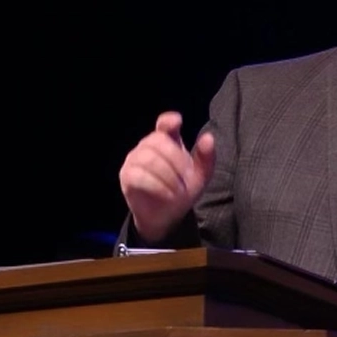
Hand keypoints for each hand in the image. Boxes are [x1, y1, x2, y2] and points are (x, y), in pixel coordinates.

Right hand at [118, 112, 215, 241]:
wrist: (168, 216)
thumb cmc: (182, 189)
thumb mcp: (200, 175)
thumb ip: (205, 157)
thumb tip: (208, 138)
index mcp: (167, 141)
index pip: (164, 124)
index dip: (169, 120)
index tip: (177, 121)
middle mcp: (148, 146)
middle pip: (157, 141)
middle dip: (176, 160)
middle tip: (187, 178)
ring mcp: (135, 160)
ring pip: (148, 159)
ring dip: (168, 176)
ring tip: (178, 190)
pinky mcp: (127, 176)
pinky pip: (138, 176)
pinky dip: (157, 186)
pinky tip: (168, 194)